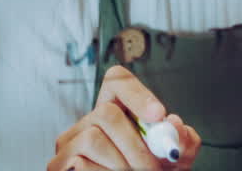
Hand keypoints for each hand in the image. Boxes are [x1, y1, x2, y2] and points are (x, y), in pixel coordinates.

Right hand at [48, 65, 200, 170]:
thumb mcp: (173, 159)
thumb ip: (183, 141)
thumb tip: (175, 124)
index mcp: (116, 112)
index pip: (118, 80)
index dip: (137, 94)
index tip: (159, 115)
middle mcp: (88, 122)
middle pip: (107, 112)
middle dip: (136, 144)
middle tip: (154, 169)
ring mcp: (69, 143)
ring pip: (93, 139)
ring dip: (121, 165)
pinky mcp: (59, 165)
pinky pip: (80, 163)